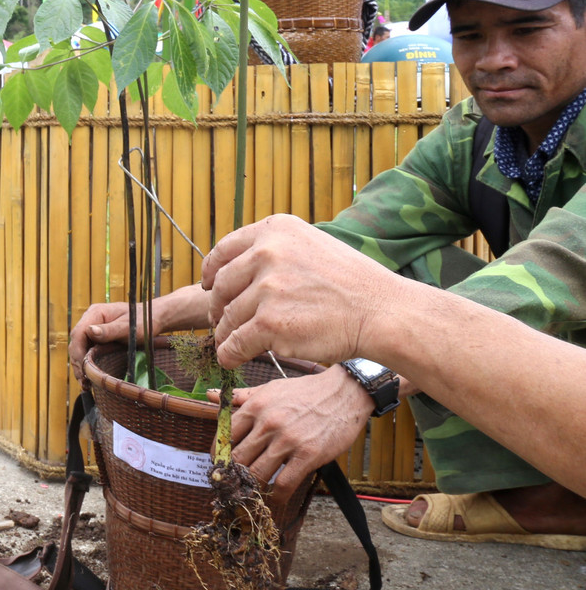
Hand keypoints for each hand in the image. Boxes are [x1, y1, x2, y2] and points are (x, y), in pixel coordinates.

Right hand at [67, 285, 211, 383]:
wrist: (154, 318)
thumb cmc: (144, 321)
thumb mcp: (128, 327)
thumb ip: (109, 330)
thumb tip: (90, 331)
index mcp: (95, 313)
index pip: (78, 333)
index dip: (78, 353)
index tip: (84, 370)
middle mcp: (91, 320)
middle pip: (77, 342)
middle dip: (78, 363)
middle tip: (84, 382)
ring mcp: (94, 329)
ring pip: (80, 349)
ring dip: (81, 366)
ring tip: (85, 384)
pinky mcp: (98, 338)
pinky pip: (88, 351)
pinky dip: (87, 365)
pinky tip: (90, 378)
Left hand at [202, 215, 394, 370]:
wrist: (382, 312)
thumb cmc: (349, 284)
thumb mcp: (310, 246)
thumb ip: (273, 252)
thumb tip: (233, 269)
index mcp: (276, 230)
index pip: (224, 249)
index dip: (210, 270)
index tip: (207, 285)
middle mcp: (268, 253)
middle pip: (222, 285)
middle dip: (217, 306)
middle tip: (220, 320)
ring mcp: (268, 288)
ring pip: (228, 317)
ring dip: (226, 333)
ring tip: (233, 341)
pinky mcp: (270, 323)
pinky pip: (235, 343)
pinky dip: (229, 354)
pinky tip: (232, 359)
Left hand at [209, 367, 372, 499]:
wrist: (344, 393)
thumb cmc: (304, 391)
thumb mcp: (269, 388)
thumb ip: (239, 396)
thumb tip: (209, 394)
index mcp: (255, 407)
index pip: (224, 436)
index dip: (218, 454)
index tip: (220, 464)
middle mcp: (268, 424)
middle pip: (238, 459)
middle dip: (232, 475)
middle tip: (234, 484)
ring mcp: (288, 440)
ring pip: (257, 474)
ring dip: (252, 487)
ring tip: (252, 492)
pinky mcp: (308, 455)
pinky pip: (284, 483)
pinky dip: (276, 495)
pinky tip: (276, 496)